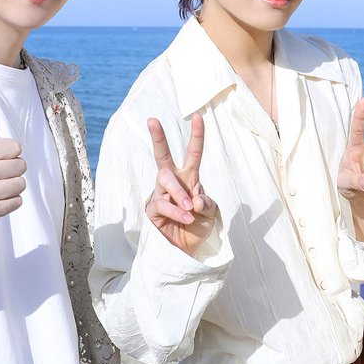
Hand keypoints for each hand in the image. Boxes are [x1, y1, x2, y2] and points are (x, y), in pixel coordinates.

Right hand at [146, 113, 217, 255]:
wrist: (192, 247)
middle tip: (152, 120)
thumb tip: (194, 200)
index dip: (196, 135)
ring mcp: (161, 194)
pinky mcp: (153, 209)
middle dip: (158, 137)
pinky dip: (177, 212)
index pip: (193, 153)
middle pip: (162, 156)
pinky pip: (162, 204)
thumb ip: (206, 203)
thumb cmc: (201, 224)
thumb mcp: (211, 212)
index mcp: (190, 177)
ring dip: (179, 194)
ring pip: (165, 180)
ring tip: (190, 209)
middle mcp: (173, 181)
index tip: (197, 116)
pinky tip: (186, 219)